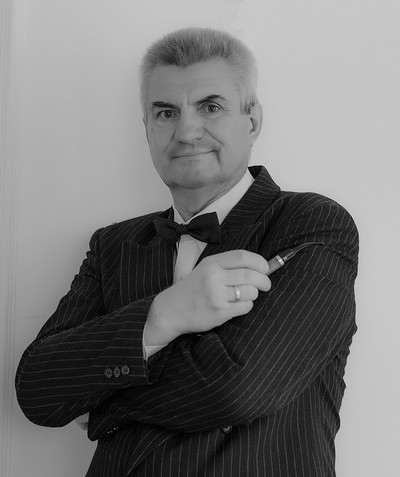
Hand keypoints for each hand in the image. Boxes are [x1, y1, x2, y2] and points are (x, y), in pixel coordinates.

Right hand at [144, 250, 270, 345]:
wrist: (172, 309)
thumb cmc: (193, 288)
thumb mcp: (206, 269)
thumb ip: (229, 266)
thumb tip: (262, 267)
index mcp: (211, 263)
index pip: (242, 257)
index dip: (259, 262)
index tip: (265, 267)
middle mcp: (214, 277)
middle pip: (250, 275)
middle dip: (264, 280)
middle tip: (266, 283)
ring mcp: (216, 295)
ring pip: (250, 292)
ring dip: (254, 294)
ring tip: (246, 294)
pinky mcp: (219, 312)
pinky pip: (245, 306)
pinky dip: (247, 305)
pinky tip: (237, 304)